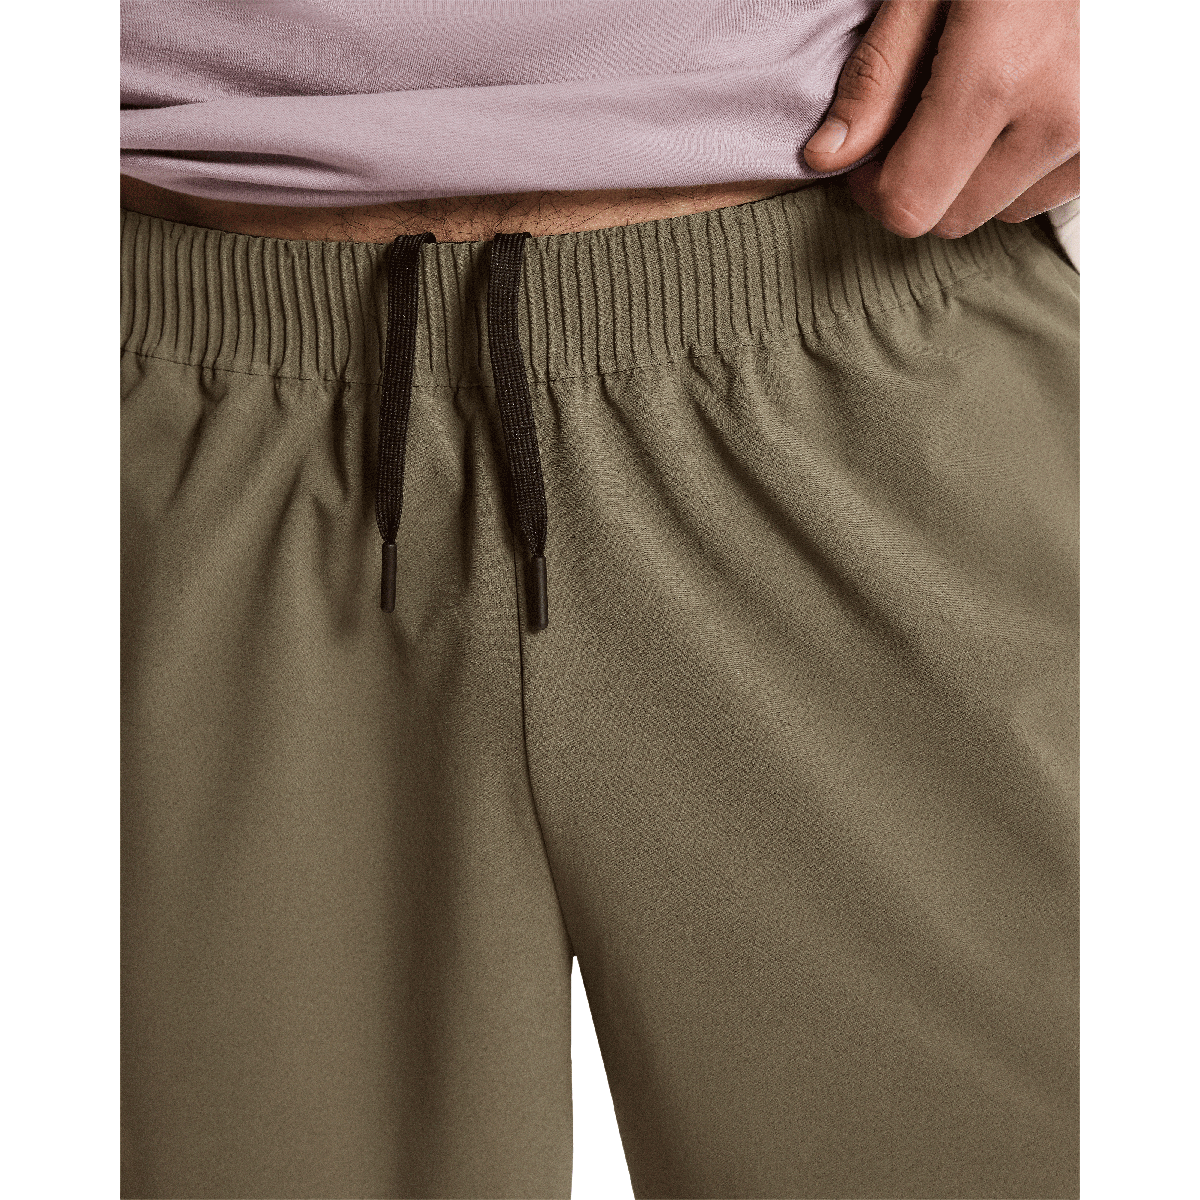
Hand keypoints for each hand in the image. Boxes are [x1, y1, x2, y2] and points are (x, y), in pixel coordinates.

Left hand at [803, 0, 1078, 237]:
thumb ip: (880, 73)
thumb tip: (829, 156)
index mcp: (1000, 74)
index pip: (912, 202)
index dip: (874, 191)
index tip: (866, 160)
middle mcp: (1063, 114)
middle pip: (954, 217)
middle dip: (923, 185)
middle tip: (915, 128)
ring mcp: (1105, 131)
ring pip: (1005, 209)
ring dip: (976, 176)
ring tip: (981, 103)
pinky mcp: (1127, 138)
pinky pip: (1054, 189)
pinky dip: (1026, 164)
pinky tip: (1024, 106)